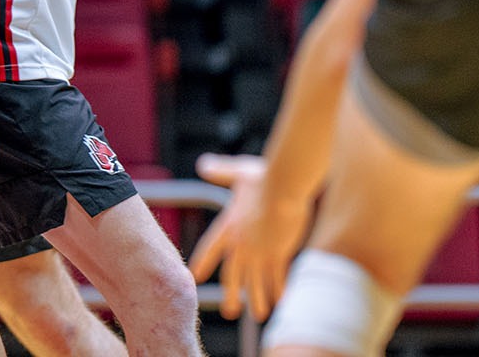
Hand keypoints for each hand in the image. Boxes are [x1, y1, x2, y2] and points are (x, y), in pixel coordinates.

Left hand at [190, 152, 312, 320]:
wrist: (283, 186)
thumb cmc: (263, 176)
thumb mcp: (237, 172)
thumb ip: (220, 171)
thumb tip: (204, 163)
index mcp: (229, 226)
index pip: (211, 249)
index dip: (203, 263)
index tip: (195, 277)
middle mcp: (241, 243)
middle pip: (233, 274)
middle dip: (232, 294)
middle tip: (230, 311)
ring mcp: (259, 250)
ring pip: (256, 281)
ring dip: (257, 299)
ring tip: (257, 315)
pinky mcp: (278, 252)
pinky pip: (277, 277)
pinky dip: (279, 290)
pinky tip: (282, 302)